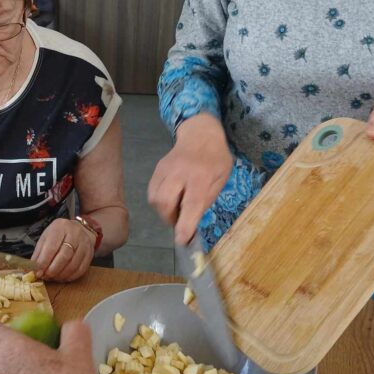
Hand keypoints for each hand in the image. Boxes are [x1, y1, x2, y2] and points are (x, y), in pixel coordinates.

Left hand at [31, 219, 94, 281]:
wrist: (80, 230)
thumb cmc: (59, 235)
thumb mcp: (46, 237)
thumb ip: (39, 252)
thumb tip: (33, 269)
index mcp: (60, 227)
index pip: (52, 246)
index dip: (44, 261)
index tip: (38, 272)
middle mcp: (75, 234)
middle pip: (64, 256)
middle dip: (53, 270)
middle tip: (45, 276)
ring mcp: (84, 244)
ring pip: (73, 264)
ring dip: (61, 275)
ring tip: (53, 278)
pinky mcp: (90, 254)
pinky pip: (81, 269)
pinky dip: (70, 276)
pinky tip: (63, 278)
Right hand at [148, 113, 231, 244]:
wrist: (200, 133)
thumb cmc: (215, 159)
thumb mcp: (221, 180)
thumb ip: (207, 200)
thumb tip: (192, 222)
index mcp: (201, 176)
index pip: (191, 203)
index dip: (185, 224)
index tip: (181, 240)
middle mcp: (180, 172)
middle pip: (165, 201)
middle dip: (170, 219)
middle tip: (181, 222)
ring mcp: (165, 169)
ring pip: (155, 198)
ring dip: (164, 212)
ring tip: (176, 210)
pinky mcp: (157, 169)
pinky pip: (152, 192)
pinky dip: (159, 202)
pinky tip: (170, 200)